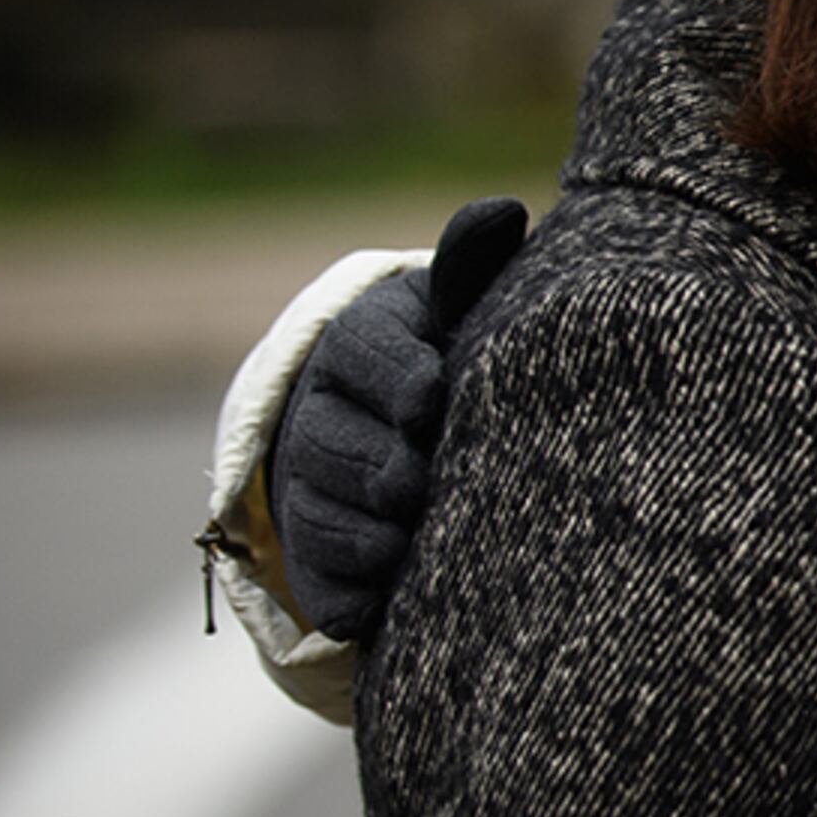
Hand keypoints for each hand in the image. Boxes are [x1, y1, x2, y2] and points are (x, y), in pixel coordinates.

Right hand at [264, 198, 529, 642]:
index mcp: (362, 343)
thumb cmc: (455, 354)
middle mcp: (324, 411)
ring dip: (358, 530)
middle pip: (331, 440)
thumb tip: (503, 210)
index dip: (394, 376)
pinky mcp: (318, 552)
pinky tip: (373, 606)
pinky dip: (342, 592)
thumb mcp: (460, 308)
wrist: (410, 425)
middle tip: (415, 480)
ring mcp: (313, 484)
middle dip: (373, 462)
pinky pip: (319, 576)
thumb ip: (472, 267)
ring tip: (403, 542)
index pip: (363, 352)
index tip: (431, 396)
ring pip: (319, 510)